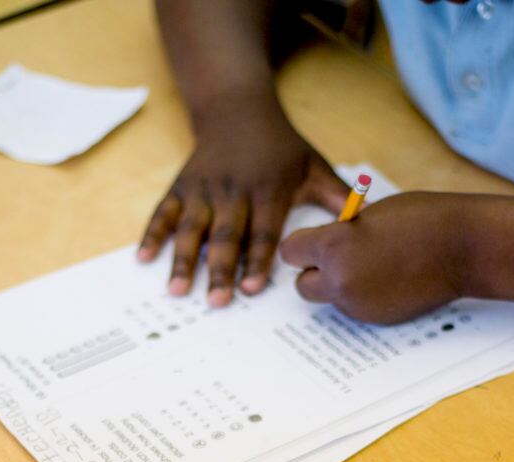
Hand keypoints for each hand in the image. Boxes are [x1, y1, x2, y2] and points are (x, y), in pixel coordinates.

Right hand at [138, 100, 348, 305]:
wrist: (238, 107)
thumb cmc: (282, 146)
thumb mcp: (314, 165)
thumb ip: (337, 198)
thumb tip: (369, 222)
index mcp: (267, 190)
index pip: (262, 232)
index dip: (256, 260)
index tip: (251, 289)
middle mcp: (232, 190)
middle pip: (225, 236)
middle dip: (219, 270)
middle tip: (216, 302)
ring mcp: (203, 188)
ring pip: (190, 228)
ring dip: (182, 260)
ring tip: (176, 291)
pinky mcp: (182, 185)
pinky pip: (164, 212)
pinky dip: (152, 235)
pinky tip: (144, 260)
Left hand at [279, 192, 467, 323]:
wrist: (462, 248)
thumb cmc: (420, 220)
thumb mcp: (367, 216)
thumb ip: (339, 234)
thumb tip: (324, 247)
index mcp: (332, 247)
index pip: (290, 252)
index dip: (304, 245)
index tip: (317, 240)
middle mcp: (339, 280)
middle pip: (303, 286)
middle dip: (315, 272)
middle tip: (338, 259)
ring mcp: (358, 304)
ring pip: (330, 299)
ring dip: (340, 286)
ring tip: (371, 266)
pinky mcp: (376, 318)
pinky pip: (355, 308)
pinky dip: (364, 296)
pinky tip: (388, 279)